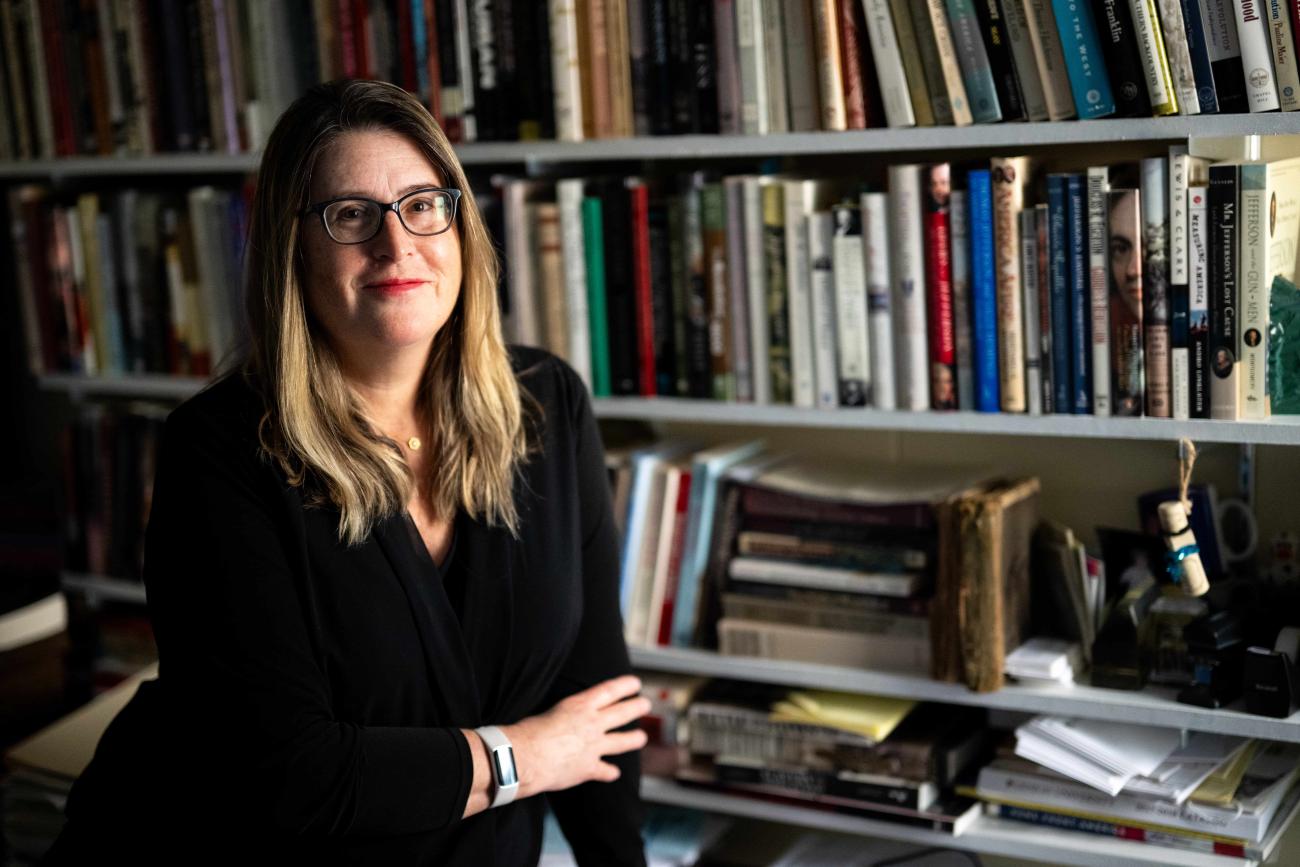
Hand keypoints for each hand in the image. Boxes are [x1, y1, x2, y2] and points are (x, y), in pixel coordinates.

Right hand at [503, 675, 649, 796]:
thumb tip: (567, 720)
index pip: (609, 691)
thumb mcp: (552, 711)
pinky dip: (609, 772)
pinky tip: (613, 773)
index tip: (636, 683)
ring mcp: (593, 746)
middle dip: (636, 707)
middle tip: (646, 704)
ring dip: (633, 739)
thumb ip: (567, 715)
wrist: (526, 757)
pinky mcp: (588, 768)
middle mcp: (592, 723)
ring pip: (621, 741)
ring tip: (642, 738)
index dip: (625, 686)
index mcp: (581, 705)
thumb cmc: (529, 731)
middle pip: (622, 713)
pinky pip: (604, 770)